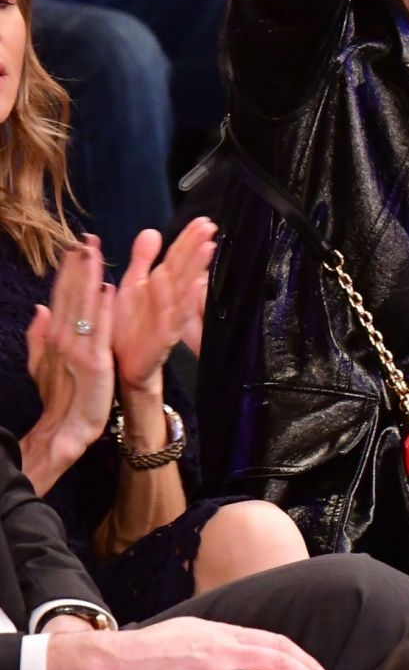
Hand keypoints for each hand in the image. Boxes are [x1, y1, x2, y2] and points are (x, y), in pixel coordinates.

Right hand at [25, 238, 115, 473]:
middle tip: (86, 238)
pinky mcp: (93, 364)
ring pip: (82, 307)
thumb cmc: (59, 397)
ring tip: (94, 253)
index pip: (62, 296)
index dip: (69, 271)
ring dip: (88, 279)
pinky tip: (107, 290)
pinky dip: (102, 311)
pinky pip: (98, 332)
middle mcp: (62, 338)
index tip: (77, 245)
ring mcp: (76, 350)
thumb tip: (40, 308)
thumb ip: (40, 336)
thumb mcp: (45, 364)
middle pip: (70, 296)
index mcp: (55, 336)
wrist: (63, 431)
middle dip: (78, 267)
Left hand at [112, 218, 215, 394]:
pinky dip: (186, 301)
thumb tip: (152, 231)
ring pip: (184, 288)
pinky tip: (195, 285)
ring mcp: (169, 316)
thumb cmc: (127, 327)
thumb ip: (142, 260)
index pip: (176, 256)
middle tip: (210, 226)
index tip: (202, 220)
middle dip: (196, 246)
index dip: (188, 238)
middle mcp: (168, 298)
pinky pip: (177, 317)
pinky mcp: (165, 336)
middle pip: (184, 267)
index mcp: (159, 284)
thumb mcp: (132, 286)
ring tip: (208, 247)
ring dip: (197, 268)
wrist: (120, 365)